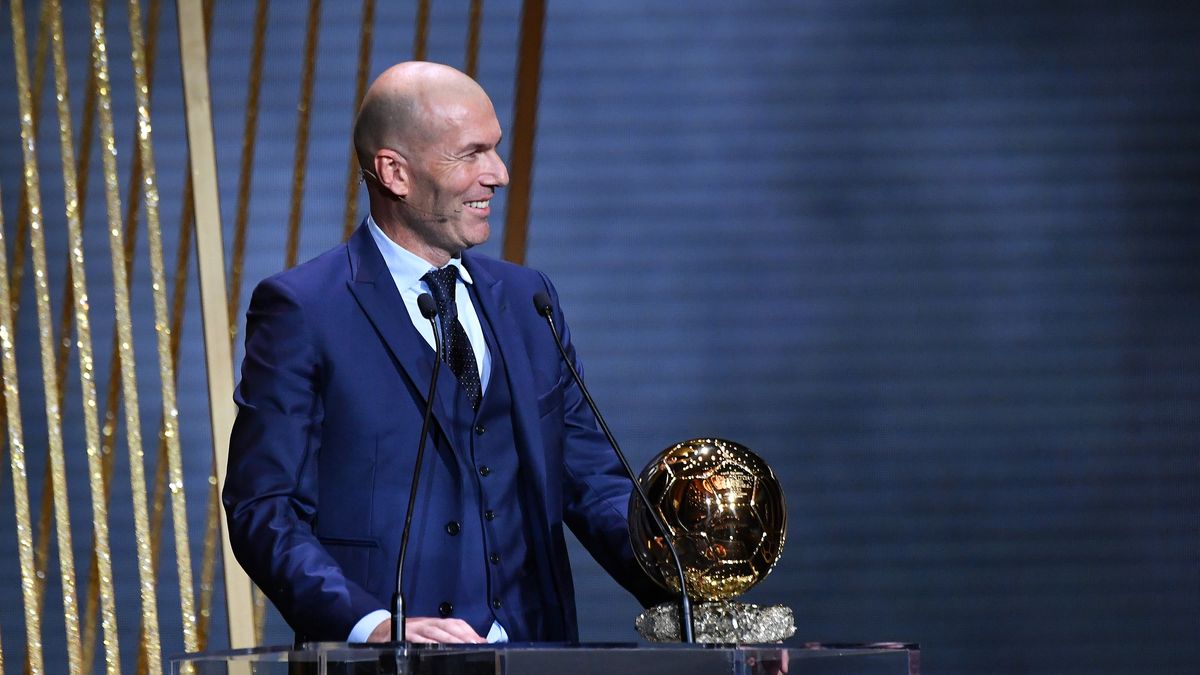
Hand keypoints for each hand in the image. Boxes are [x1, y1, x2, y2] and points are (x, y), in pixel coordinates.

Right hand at [367, 617, 487, 643]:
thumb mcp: (428, 634)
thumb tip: (469, 644)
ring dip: (450, 638)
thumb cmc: (408, 634)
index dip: (469, 631)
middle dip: (464, 634)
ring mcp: (416, 627)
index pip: (456, 623)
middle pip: (449, 626)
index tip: (482, 640)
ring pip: (436, 630)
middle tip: (476, 643)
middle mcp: (428, 622)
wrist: (381, 630)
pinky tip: (436, 647)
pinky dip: (427, 641)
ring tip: (462, 645)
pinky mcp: (404, 634)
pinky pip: (417, 637)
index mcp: (435, 622)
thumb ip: (445, 638)